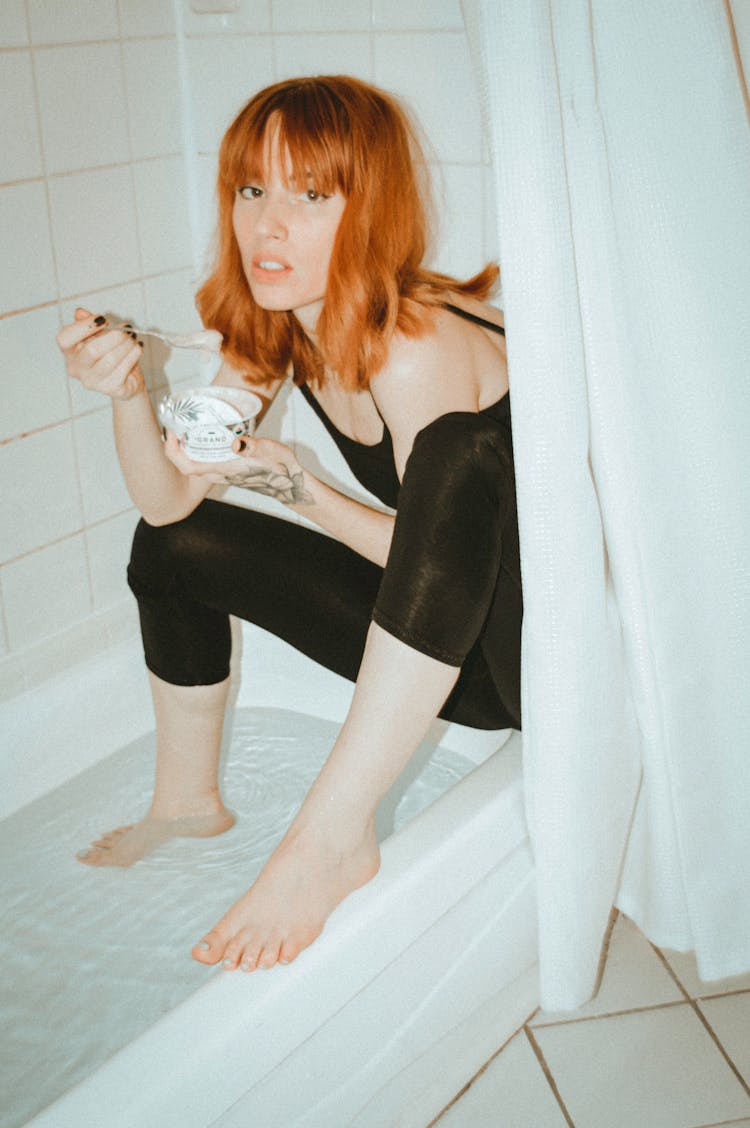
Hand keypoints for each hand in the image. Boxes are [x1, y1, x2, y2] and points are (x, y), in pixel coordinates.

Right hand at [56, 307, 144, 400]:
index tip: (103, 319)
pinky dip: (134, 354)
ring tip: (133, 337)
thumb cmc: (110, 353)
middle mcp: (76, 369)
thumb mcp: (99, 334)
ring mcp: (92, 382)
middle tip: (126, 329)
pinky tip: (137, 348)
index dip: (83, 326)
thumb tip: (80, 312)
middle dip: (114, 336)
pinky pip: (124, 368)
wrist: (127, 380)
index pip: (65, 338)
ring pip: (110, 359)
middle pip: (92, 350)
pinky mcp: (111, 389)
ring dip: (126, 344)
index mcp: (69, 352)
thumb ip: (90, 323)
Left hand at [163, 431, 311, 503]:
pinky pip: (204, 463)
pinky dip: (198, 451)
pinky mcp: (228, 471)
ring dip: (185, 450)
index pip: (187, 466)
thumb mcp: (269, 451)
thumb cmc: (280, 467)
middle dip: (175, 448)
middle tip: (176, 426)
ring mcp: (223, 474)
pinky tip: (204, 437)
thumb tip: (238, 443)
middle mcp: (219, 474)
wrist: (290, 482)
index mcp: (224, 469)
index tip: (172, 433)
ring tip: (186, 429)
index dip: (173, 451)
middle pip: (186, 465)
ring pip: (194, 465)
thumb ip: (253, 447)